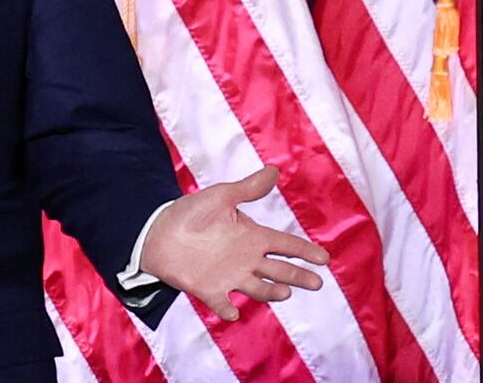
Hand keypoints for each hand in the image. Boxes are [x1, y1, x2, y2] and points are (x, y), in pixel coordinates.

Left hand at [139, 166, 329, 321]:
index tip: (324, 258)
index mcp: (251, 237)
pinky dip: (227, 309)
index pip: (285, 244)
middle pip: (279, 270)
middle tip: (316, 282)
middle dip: (298, 276)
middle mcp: (246, 259)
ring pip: (258, 288)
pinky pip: (221, 303)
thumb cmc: (191, 213)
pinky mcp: (208, 289)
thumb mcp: (221, 197)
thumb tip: (275, 170)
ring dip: (270, 292)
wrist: (158, 231)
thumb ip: (248, 188)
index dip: (304, 251)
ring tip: (284, 292)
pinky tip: (233, 311)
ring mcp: (229, 276)